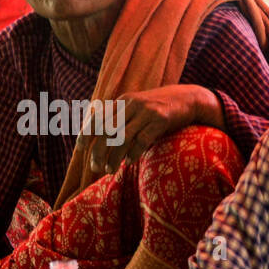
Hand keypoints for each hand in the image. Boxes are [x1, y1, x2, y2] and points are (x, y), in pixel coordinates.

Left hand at [83, 85, 217, 174]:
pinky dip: (133, 153)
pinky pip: (142, 139)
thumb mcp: (137, 109)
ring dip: (113, 156)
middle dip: (98, 150)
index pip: (97, 117)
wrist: (188, 98)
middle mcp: (132, 104)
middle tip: (96, 167)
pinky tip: (129, 162)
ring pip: (122, 137)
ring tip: (109, 170)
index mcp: (122, 101)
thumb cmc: (159, 109)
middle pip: (106, 129)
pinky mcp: (161, 119)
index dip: (85, 133)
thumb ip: (121, 120)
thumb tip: (100, 142)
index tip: (79, 149)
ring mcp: (147, 111)